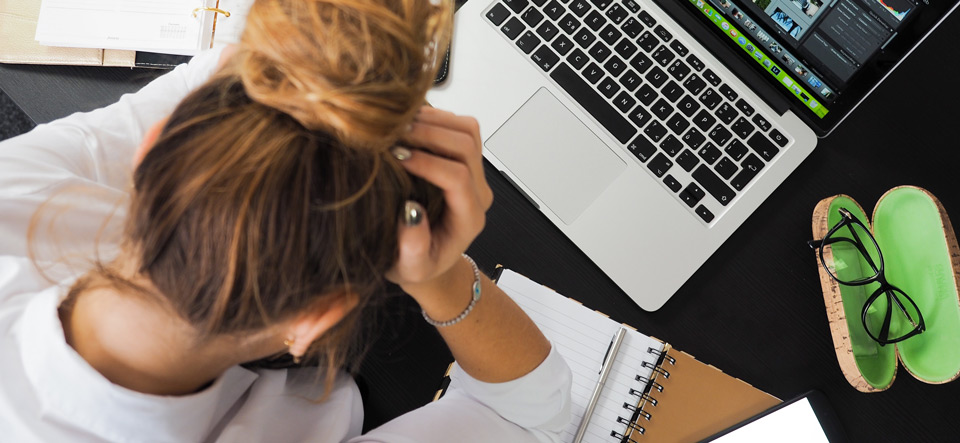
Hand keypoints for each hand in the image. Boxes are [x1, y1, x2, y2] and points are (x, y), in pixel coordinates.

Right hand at [386, 107, 492, 291]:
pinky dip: (434, 117)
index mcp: (468, 218)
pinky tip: (406, 124)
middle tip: (393, 134)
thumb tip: (410, 212)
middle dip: (429, 134)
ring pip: (467, 129)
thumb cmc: (417, 264)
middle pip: (466, 145)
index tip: (397, 157)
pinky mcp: (464, 158)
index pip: (457, 178)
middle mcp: (477, 192)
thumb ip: (413, 248)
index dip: (428, 163)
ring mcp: (474, 172)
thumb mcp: (410, 268)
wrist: (427, 258)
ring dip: (433, 120)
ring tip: (398, 125)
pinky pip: (459, 126)